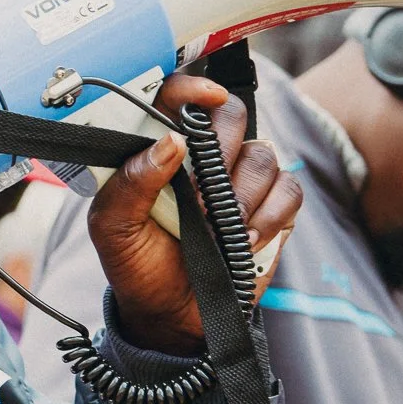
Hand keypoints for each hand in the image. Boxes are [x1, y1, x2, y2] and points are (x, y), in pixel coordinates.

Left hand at [85, 75, 301, 352]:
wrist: (170, 316)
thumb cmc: (136, 265)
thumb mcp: (113, 227)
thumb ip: (131, 181)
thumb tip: (170, 141)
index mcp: (157, 148)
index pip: (176, 98)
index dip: (193, 88)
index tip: (206, 98)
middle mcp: (203, 155)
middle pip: (231, 116)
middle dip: (220, 153)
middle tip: (199, 198)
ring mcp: (241, 179)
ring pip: (262, 156)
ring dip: (240, 197)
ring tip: (216, 230)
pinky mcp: (272, 207)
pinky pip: (289, 189)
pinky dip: (269, 216)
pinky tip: (243, 240)